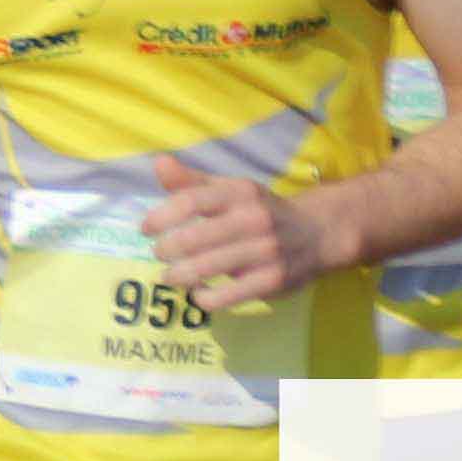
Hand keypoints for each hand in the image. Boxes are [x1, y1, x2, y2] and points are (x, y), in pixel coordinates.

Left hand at [148, 154, 317, 311]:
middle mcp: (253, 220)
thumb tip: (158, 163)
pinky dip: (205, 297)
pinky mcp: (273, 281)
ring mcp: (265, 252)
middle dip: (166, 249)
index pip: (190, 202)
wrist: (317, 232)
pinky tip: (198, 292)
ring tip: (168, 276)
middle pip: (195, 239)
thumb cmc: (259, 209)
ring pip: (208, 268)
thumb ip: (191, 181)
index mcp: (239, 192)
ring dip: (179, 275)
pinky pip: (229, 295)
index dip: (161, 217)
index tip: (145, 229)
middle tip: (158, 254)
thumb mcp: (229, 189)